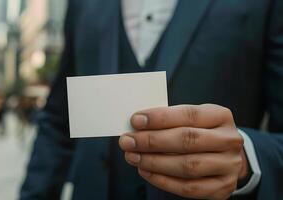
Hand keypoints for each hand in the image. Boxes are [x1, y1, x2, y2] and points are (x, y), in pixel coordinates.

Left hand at [119, 104, 247, 199]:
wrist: (227, 157)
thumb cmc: (201, 133)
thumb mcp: (193, 120)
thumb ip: (169, 121)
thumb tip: (137, 126)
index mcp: (220, 116)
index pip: (188, 114)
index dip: (160, 118)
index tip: (135, 120)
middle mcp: (229, 140)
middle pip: (188, 140)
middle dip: (152, 141)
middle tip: (128, 141)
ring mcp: (229, 165)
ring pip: (188, 165)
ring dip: (154, 162)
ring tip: (133, 157)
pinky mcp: (223, 187)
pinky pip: (189, 187)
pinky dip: (163, 180)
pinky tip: (145, 172)